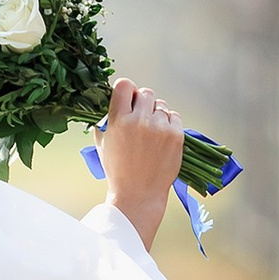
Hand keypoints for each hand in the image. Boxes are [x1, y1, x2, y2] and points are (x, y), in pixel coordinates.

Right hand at [101, 75, 184, 237]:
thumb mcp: (102, 143)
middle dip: (143, 103)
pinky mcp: (176, 135)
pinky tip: (161, 137)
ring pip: (161, 105)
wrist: (138, 194)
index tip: (128, 98)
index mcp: (119, 120)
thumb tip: (112, 103)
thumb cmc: (118, 171)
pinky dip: (169, 123)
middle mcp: (140, 120)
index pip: (124, 85)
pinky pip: (174, 116)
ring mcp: (160, 127)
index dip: (126, 90)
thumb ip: (105, 120)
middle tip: (141, 118)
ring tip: (151, 132)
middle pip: (145, 93)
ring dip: (156, 114)